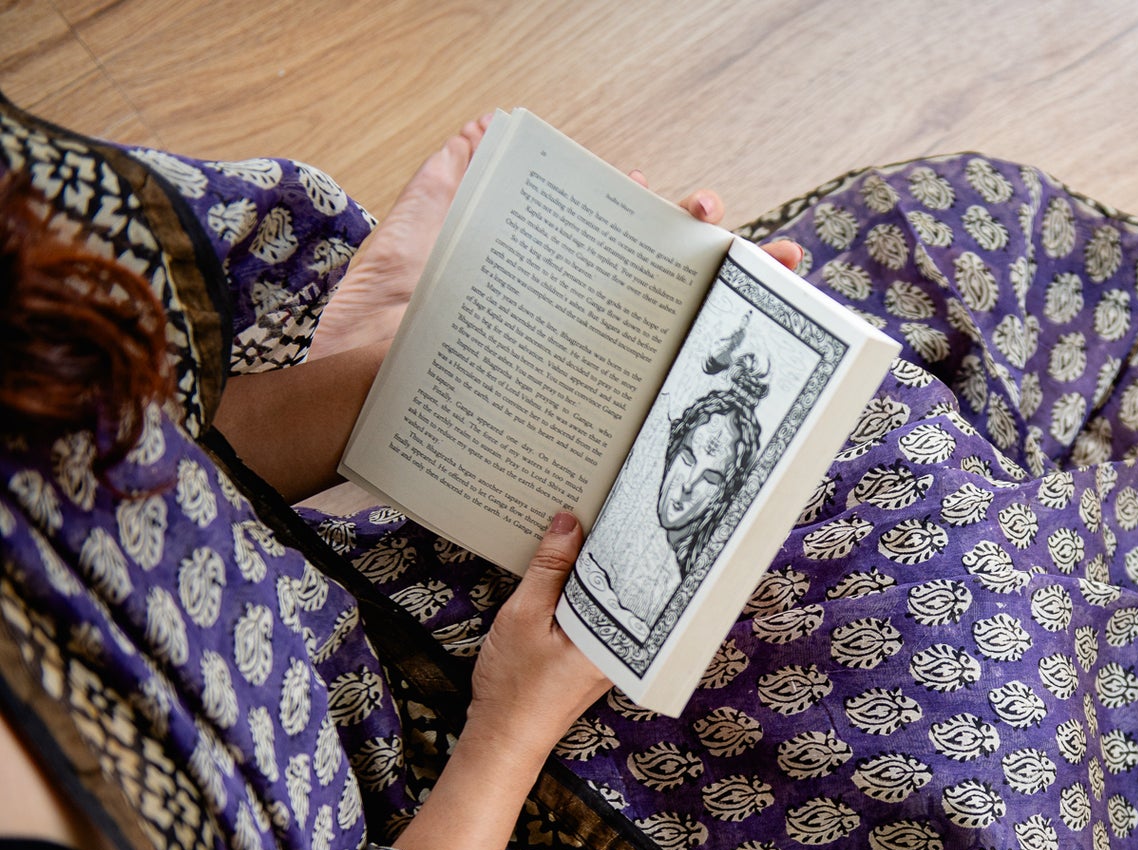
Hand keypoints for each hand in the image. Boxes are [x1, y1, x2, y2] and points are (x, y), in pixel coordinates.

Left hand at [311, 114, 804, 359]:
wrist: (353, 403)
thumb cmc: (375, 333)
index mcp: (546, 282)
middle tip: (739, 234)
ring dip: (727, 305)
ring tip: (768, 275)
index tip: (685, 200)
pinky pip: (642, 406)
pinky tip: (729, 361)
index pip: (620, 242)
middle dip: (716, 254)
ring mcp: (575, 371)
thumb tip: (483, 127)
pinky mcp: (571, 417)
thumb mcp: (410, 246)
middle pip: (661, 286)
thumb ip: (449, 189)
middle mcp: (570, 325)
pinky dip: (695, 383)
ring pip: (669, 338)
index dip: (662, 216)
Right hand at [462, 512, 610, 770]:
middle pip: (626, 580)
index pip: (635, 571)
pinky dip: (582, 586)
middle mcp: (624, 642)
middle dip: (613, 543)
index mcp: (619, 634)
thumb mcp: (525, 616)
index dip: (627, 533)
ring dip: (596, 563)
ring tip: (585, 522)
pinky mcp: (593, 652)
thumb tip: (569, 522)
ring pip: (609, 594)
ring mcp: (610, 648)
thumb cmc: (514, 686)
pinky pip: (595, 609)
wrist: (504, 737)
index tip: (621, 496)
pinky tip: (567, 564)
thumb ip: (549, 569)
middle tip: (605, 499)